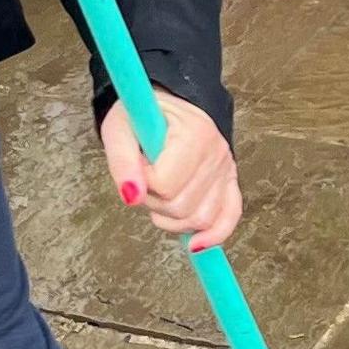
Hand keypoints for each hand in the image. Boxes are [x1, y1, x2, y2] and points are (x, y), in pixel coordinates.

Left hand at [100, 92, 241, 254]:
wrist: (167, 104)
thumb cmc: (142, 116)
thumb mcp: (119, 129)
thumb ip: (122, 162)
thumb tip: (131, 196)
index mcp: (194, 133)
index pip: (165, 184)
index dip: (143, 182)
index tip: (137, 166)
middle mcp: (217, 152)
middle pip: (182, 207)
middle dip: (155, 202)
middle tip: (146, 180)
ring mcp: (226, 169)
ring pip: (200, 219)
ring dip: (173, 218)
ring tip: (161, 195)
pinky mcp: (230, 182)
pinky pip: (229, 217)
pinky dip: (214, 235)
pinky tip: (196, 244)